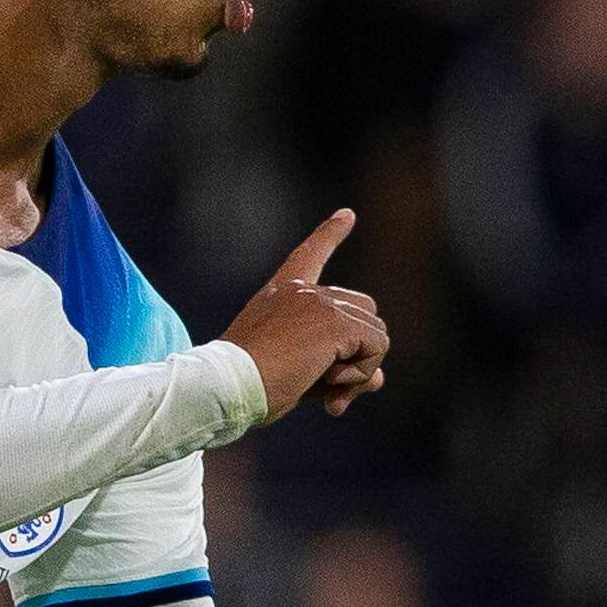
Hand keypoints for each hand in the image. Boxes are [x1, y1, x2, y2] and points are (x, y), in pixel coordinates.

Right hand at [222, 209, 391, 417]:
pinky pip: (376, 347)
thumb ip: (337, 372)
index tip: (347, 215)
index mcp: (280, 293)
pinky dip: (361, 375)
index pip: (308, 255)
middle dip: (360, 352)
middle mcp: (302, 290)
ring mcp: (321, 303)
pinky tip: (331, 390)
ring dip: (360, 368)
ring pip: (375, 332)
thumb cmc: (250, 387)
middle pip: (363, 309)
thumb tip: (379, 380)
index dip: (329, 235)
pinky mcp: (335, 322)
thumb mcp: (296, 376)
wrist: (227, 386)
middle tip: (335, 390)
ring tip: (328, 391)